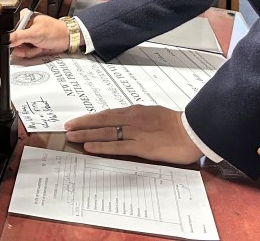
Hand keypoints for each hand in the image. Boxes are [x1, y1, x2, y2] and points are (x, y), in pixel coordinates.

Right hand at [9, 13, 69, 57]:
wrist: (67, 39)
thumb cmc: (55, 31)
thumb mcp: (35, 33)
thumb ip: (20, 36)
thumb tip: (8, 40)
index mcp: (23, 18)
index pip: (10, 30)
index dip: (14, 39)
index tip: (21, 43)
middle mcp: (24, 27)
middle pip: (14, 41)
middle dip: (24, 47)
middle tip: (33, 45)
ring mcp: (28, 36)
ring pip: (20, 49)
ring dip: (30, 51)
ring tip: (39, 46)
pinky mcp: (32, 44)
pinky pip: (26, 52)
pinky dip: (33, 53)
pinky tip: (40, 48)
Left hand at [65, 105, 202, 164]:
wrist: (193, 130)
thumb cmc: (178, 124)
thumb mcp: (156, 116)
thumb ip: (141, 119)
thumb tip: (129, 124)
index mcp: (136, 112)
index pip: (108, 114)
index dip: (91, 118)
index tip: (78, 120)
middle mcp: (132, 119)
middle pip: (102, 121)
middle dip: (83, 124)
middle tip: (66, 127)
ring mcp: (135, 132)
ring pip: (105, 132)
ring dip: (86, 134)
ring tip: (71, 136)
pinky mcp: (141, 146)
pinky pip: (116, 146)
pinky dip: (100, 146)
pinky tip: (89, 147)